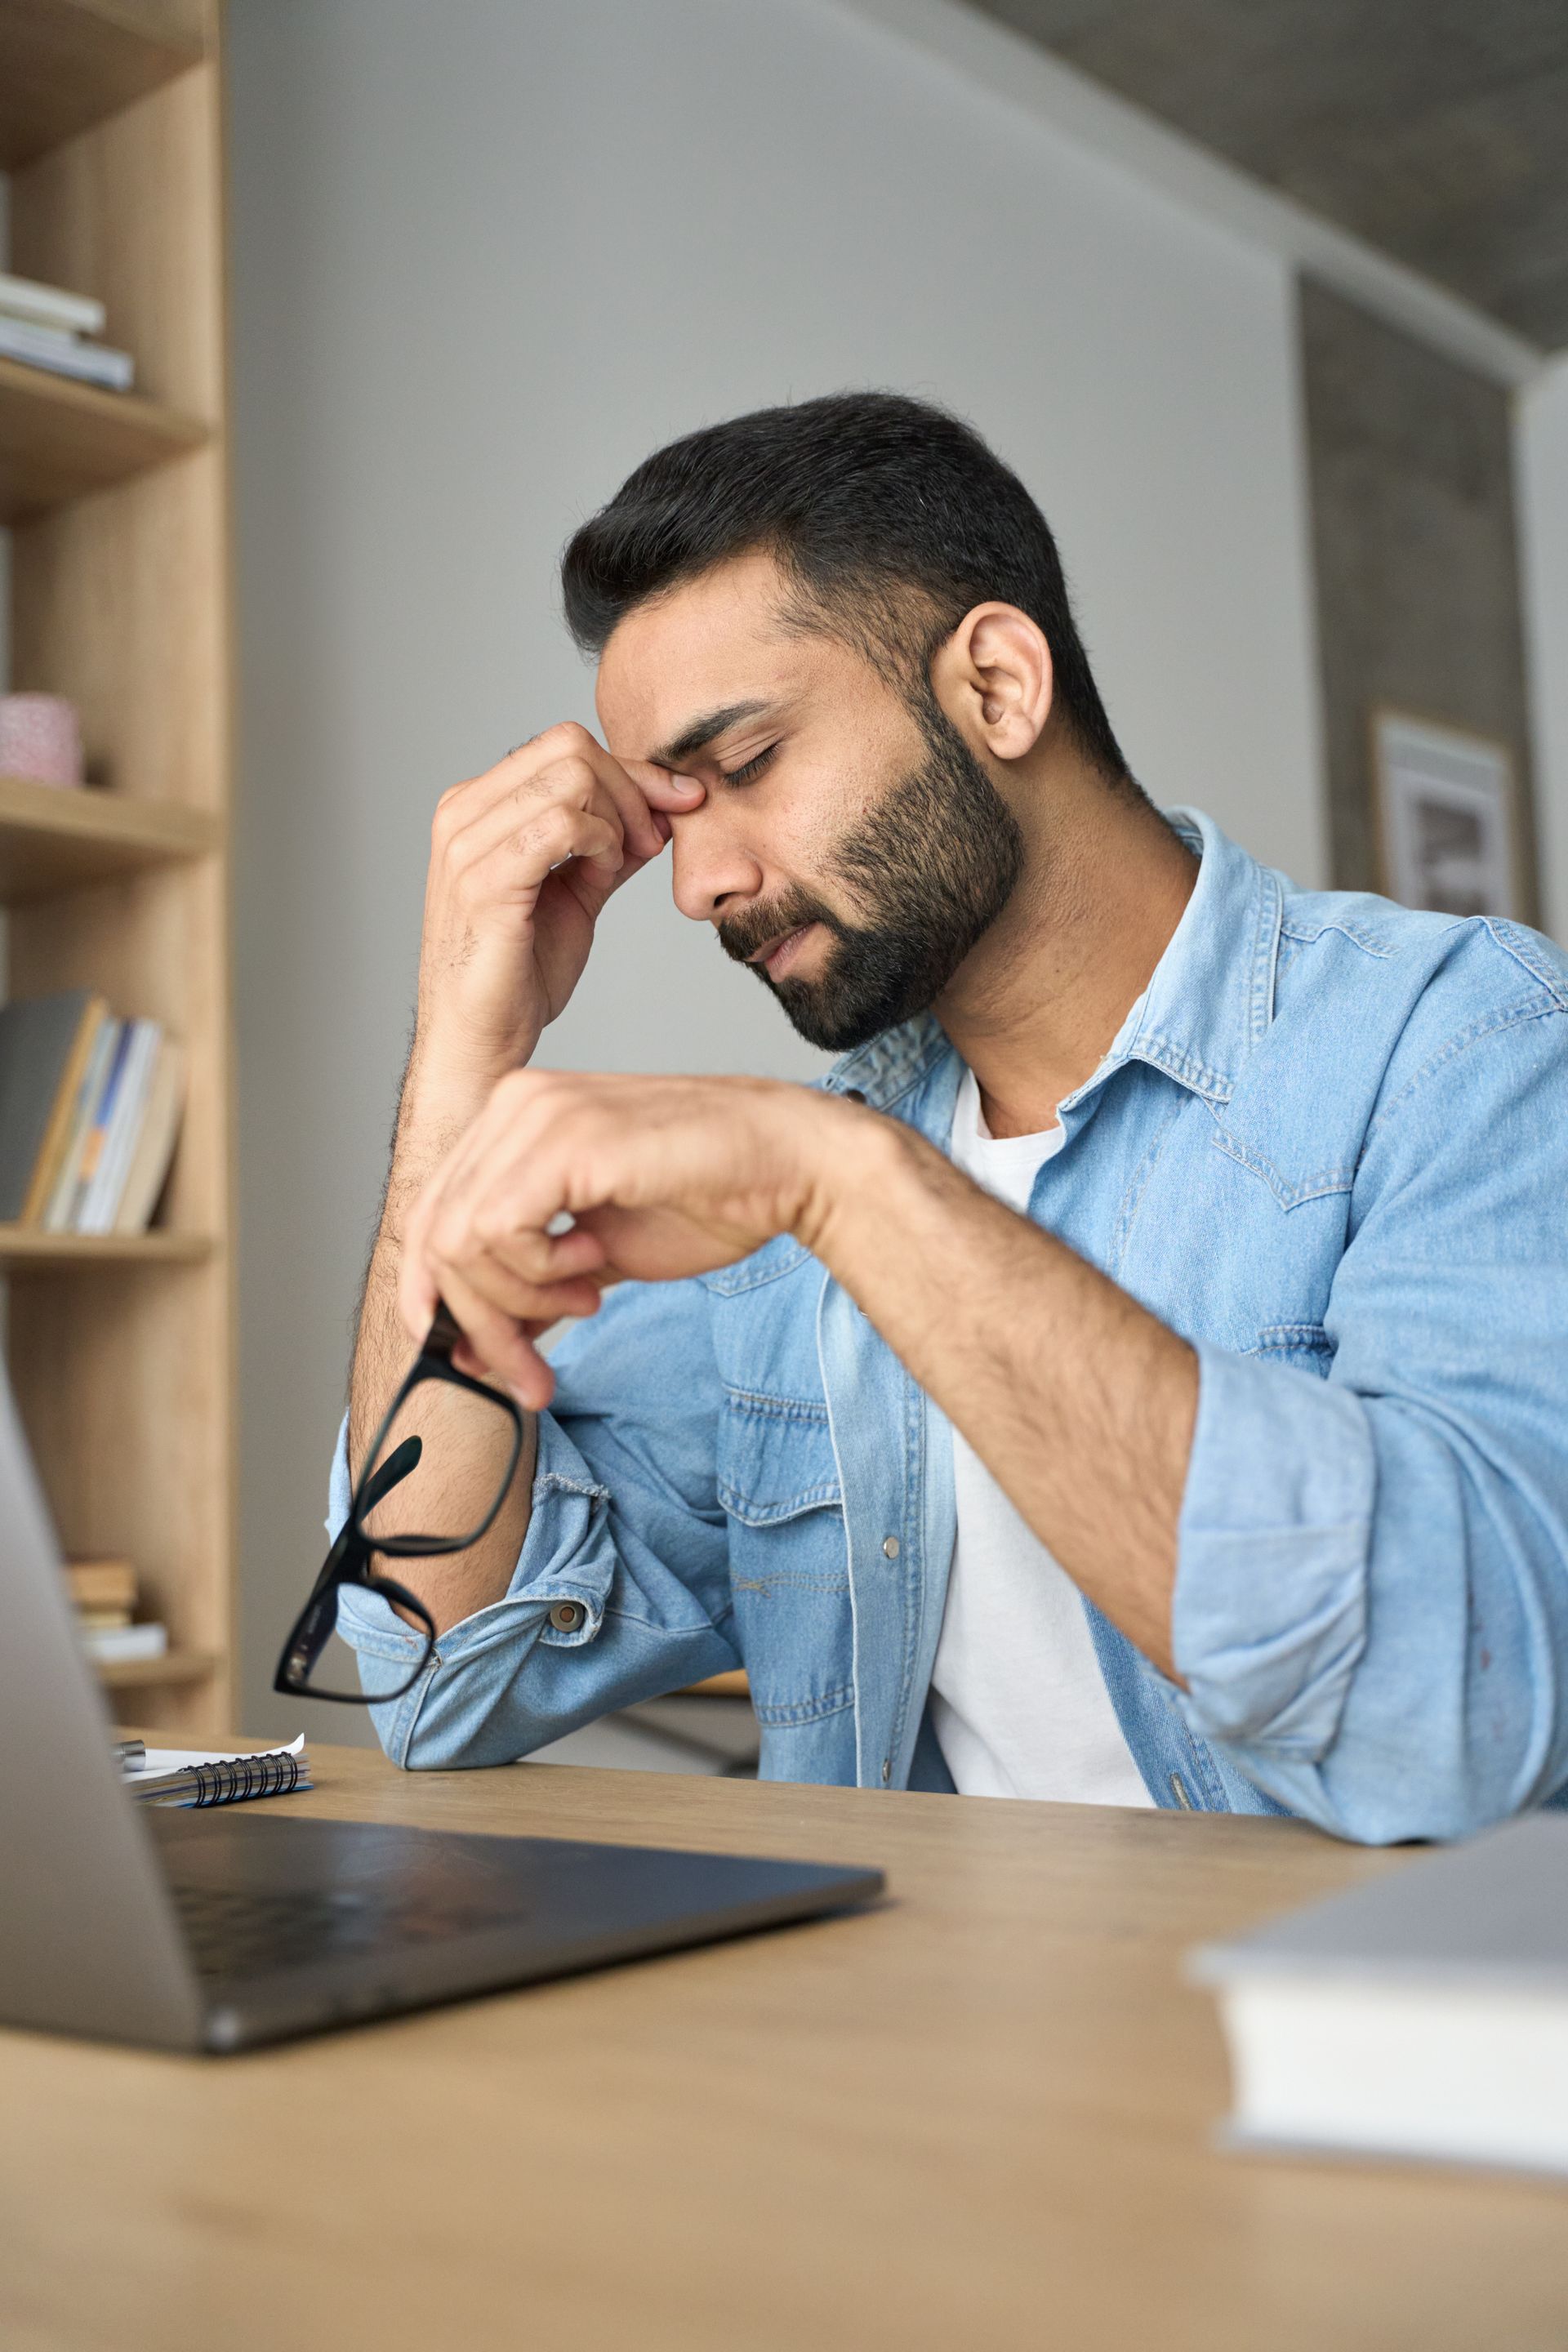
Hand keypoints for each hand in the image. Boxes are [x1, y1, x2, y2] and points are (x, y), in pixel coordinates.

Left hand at [398, 1072, 868, 1403]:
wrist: (787, 1166)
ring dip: (516, 1303)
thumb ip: (530, 1291)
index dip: (439, 1302)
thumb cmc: (707, 1200)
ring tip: (583, 1300)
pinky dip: (535, 1273)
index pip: (433, 1219)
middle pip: (435, 1236)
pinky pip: (496, 1230)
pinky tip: (590, 1268)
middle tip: (530, 1374)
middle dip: (477, 1326)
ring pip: (457, 1241)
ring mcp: (535, 1115)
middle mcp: (513, 1106)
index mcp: (514, 1122)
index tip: (474, 1363)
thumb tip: (471, 1351)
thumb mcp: (594, 1262)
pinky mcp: (563, 1139)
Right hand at [410, 725, 704, 1109]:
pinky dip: (601, 842)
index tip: (679, 802)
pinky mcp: (483, 881)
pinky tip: (604, 874)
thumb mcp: (576, 893)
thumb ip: (609, 846)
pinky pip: (561, 823)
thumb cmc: (519, 974)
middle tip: (650, 842)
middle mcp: (461, 813)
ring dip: (617, 819)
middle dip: (631, 788)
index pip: (564, 746)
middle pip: (570, 747)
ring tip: (617, 866)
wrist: (481, 1041)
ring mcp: (466, 844)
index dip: (633, 770)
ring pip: (570, 776)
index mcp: (475, 806)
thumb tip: (660, 809)